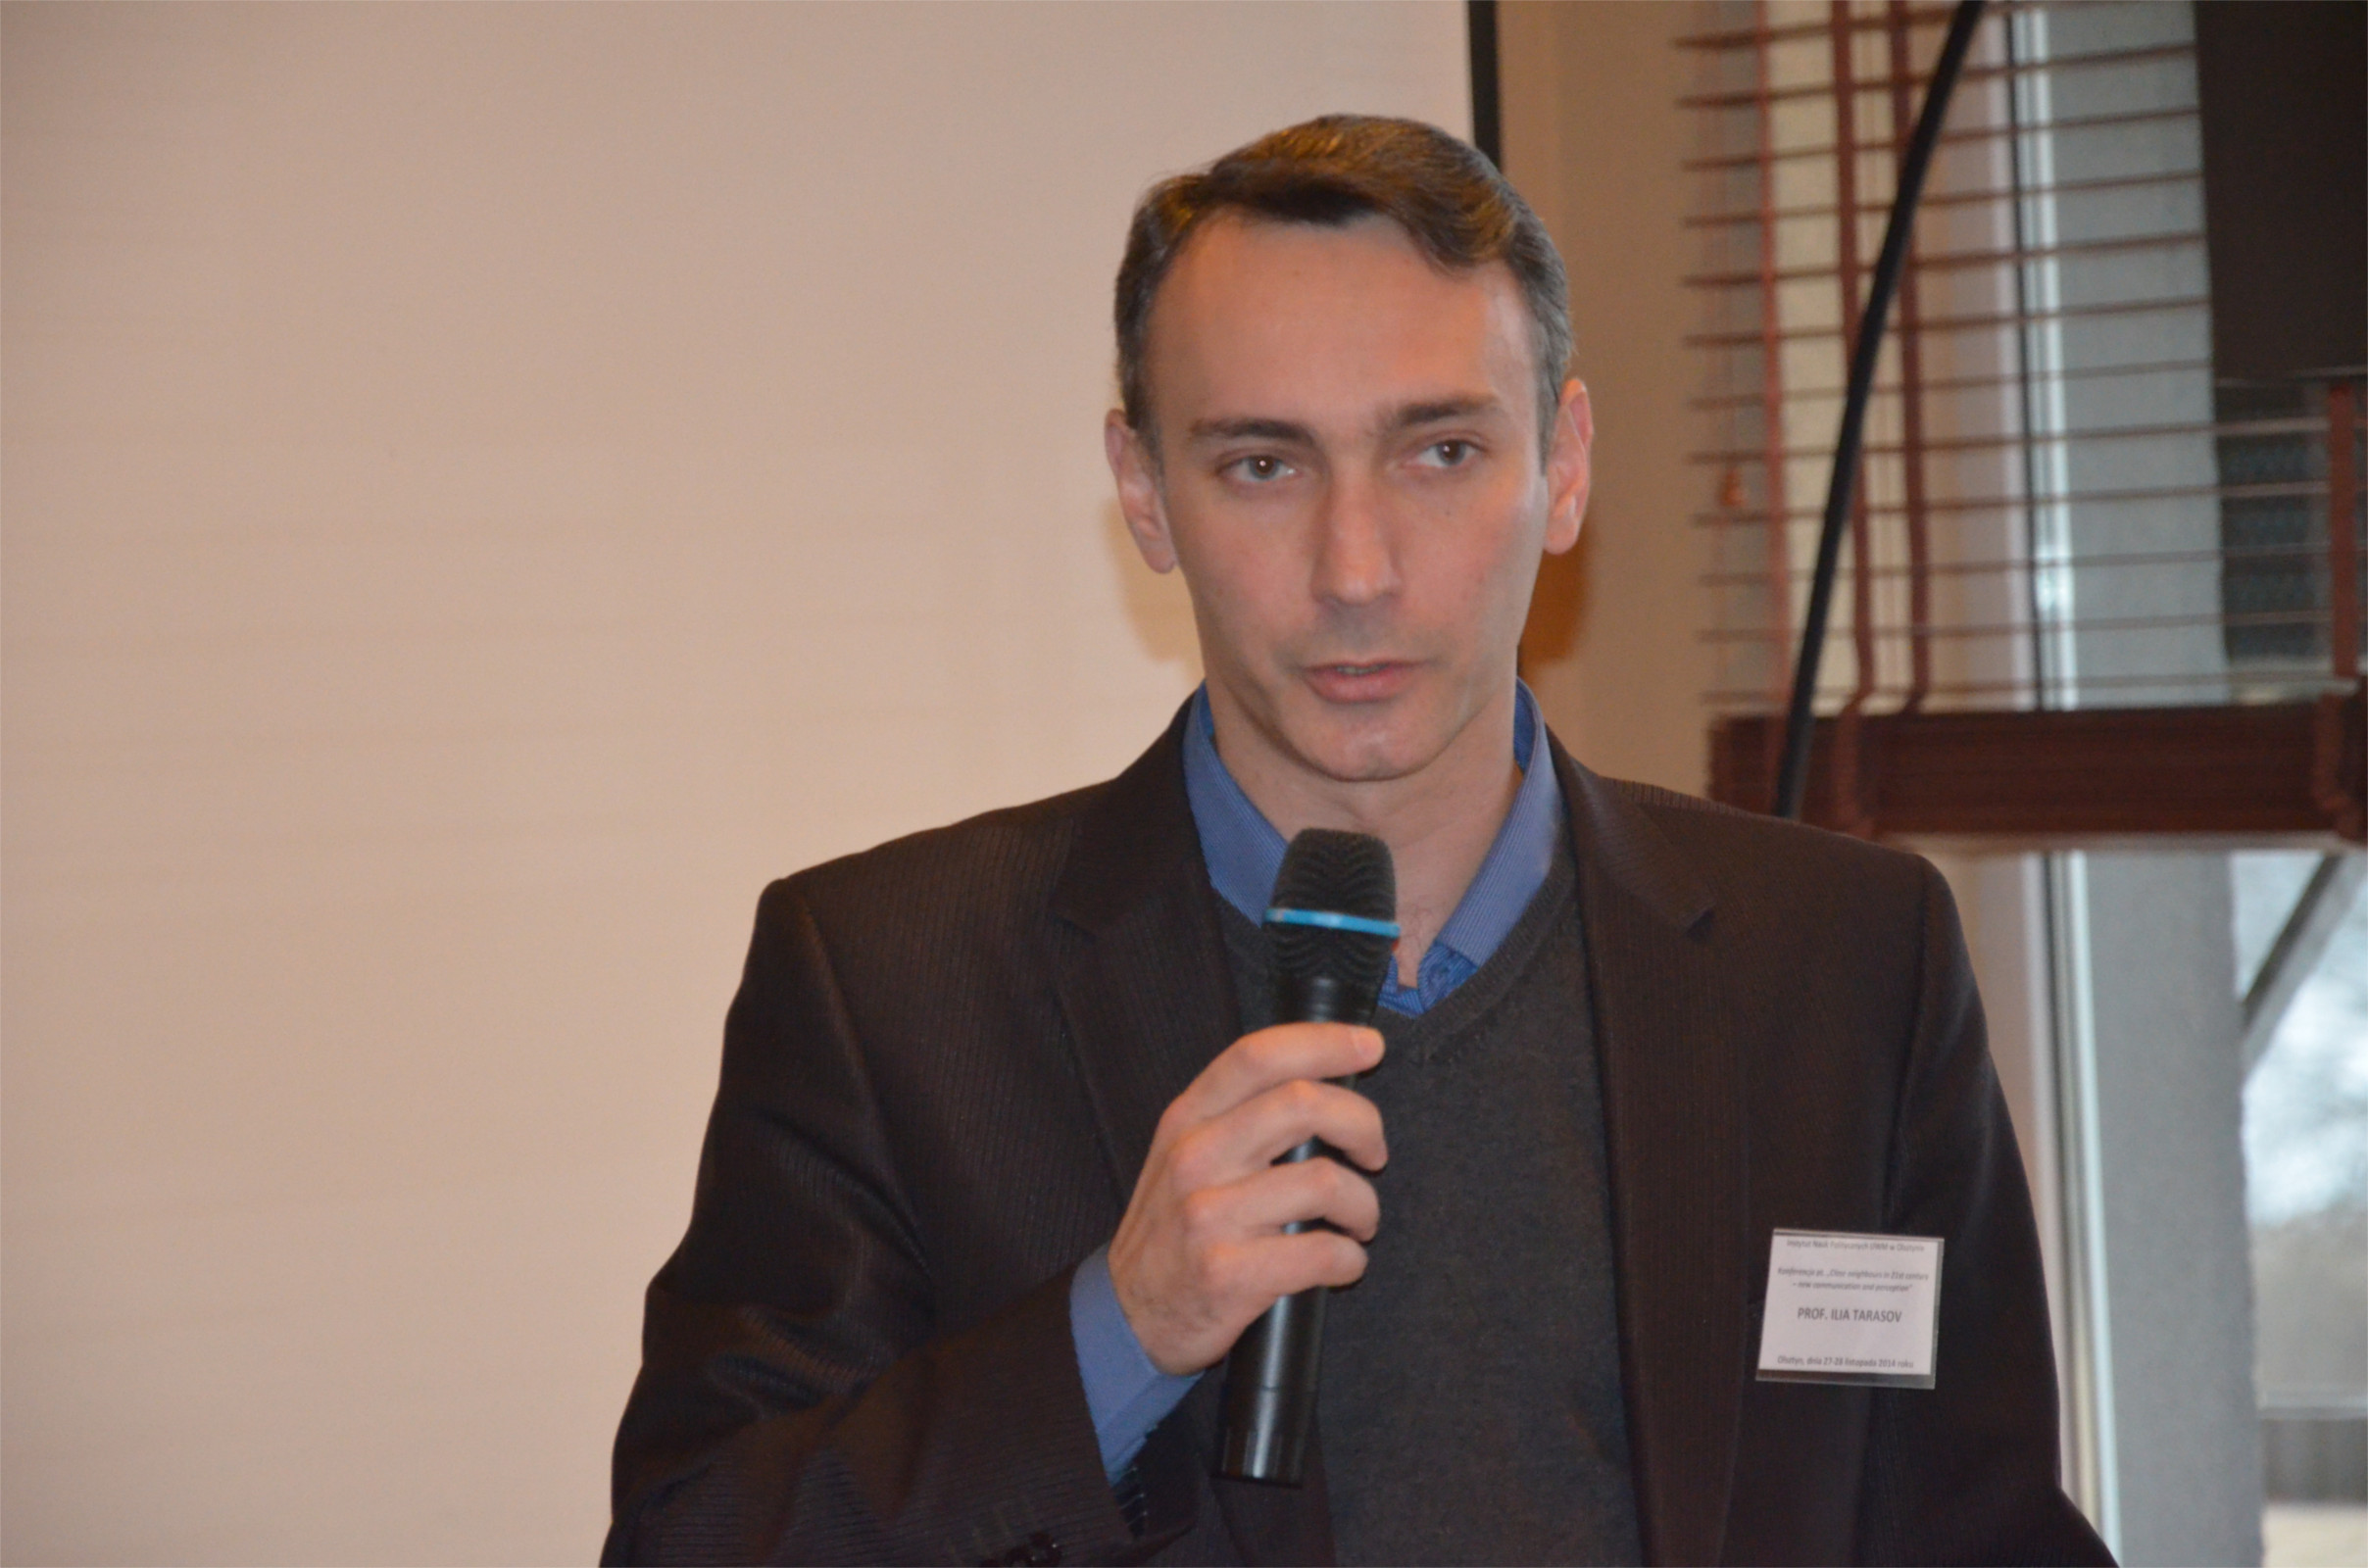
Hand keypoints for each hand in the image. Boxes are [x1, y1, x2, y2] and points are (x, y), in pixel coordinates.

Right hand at [1105, 1022, 1386, 1375]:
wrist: (1129, 1312)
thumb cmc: (1174, 1228)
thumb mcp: (1183, 1153)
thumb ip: (1239, 1113)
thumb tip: (1323, 1083)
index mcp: (1188, 1118)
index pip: (1259, 1055)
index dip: (1324, 1042)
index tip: (1369, 1047)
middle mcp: (1195, 1157)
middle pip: (1301, 1104)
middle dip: (1362, 1124)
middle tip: (1373, 1153)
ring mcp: (1208, 1215)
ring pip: (1323, 1181)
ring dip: (1363, 1204)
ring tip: (1359, 1220)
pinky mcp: (1228, 1274)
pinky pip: (1321, 1252)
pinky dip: (1350, 1259)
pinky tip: (1342, 1262)